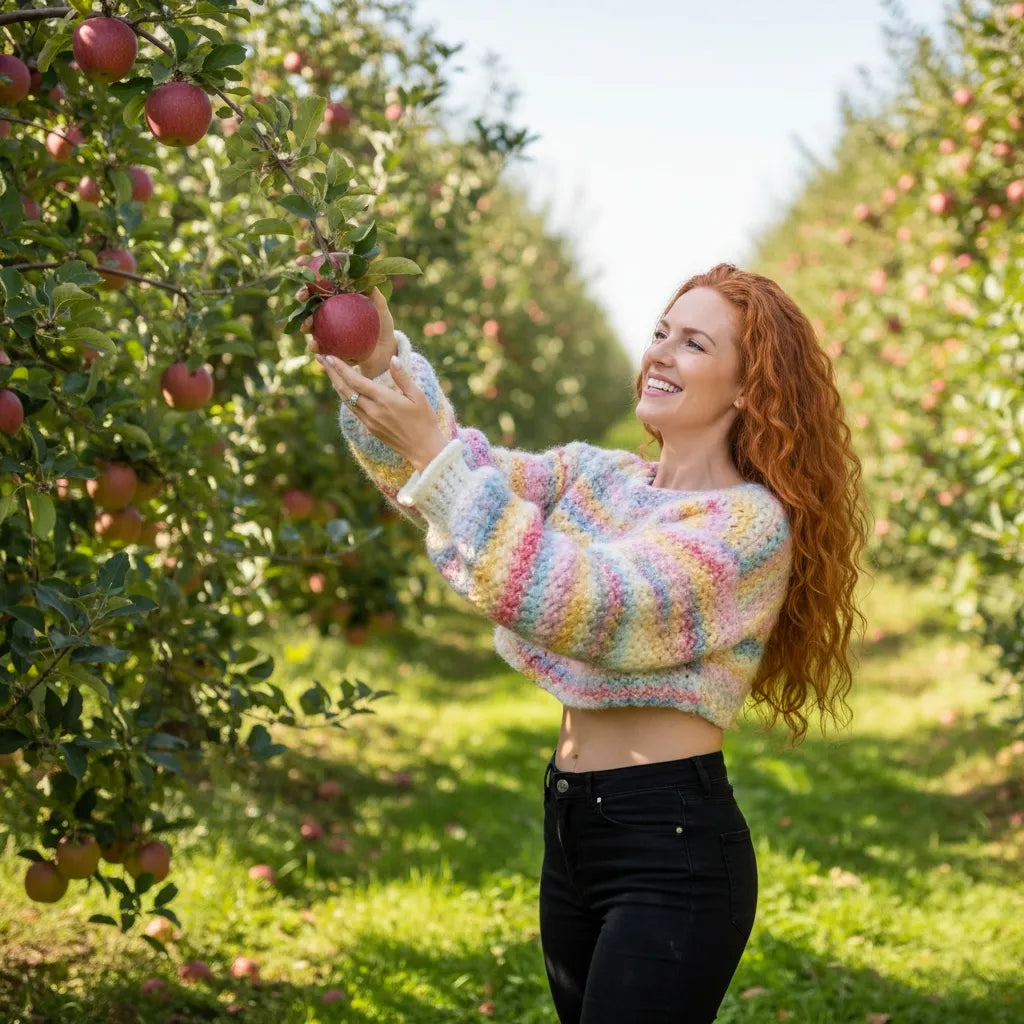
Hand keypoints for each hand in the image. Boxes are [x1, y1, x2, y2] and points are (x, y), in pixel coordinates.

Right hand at [301, 286, 396, 376]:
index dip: (311, 280)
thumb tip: (367, 279)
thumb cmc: (383, 325)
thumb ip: (375, 295)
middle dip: (302, 297)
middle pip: (310, 303)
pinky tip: (315, 347)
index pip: (322, 286)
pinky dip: (315, 347)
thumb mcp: (381, 308)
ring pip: (310, 324)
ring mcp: (327, 330)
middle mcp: (330, 312)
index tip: (303, 275)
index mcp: (339, 299)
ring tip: (306, 326)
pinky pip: (319, 347)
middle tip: (301, 297)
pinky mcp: (329, 347)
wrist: (385, 350)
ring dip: (304, 324)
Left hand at [316, 350, 446, 470]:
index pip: (356, 381)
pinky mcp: (370, 428)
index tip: (329, 356)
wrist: (423, 449)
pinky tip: (343, 388)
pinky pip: (352, 409)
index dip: (340, 368)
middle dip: (331, 372)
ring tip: (328, 370)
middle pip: (345, 389)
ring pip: (346, 400)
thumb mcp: (418, 396)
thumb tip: (393, 359)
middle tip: (320, 358)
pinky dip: (345, 396)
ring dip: (336, 384)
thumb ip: (402, 377)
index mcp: (384, 400)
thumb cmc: (425, 421)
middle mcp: (372, 411)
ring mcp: (369, 421)